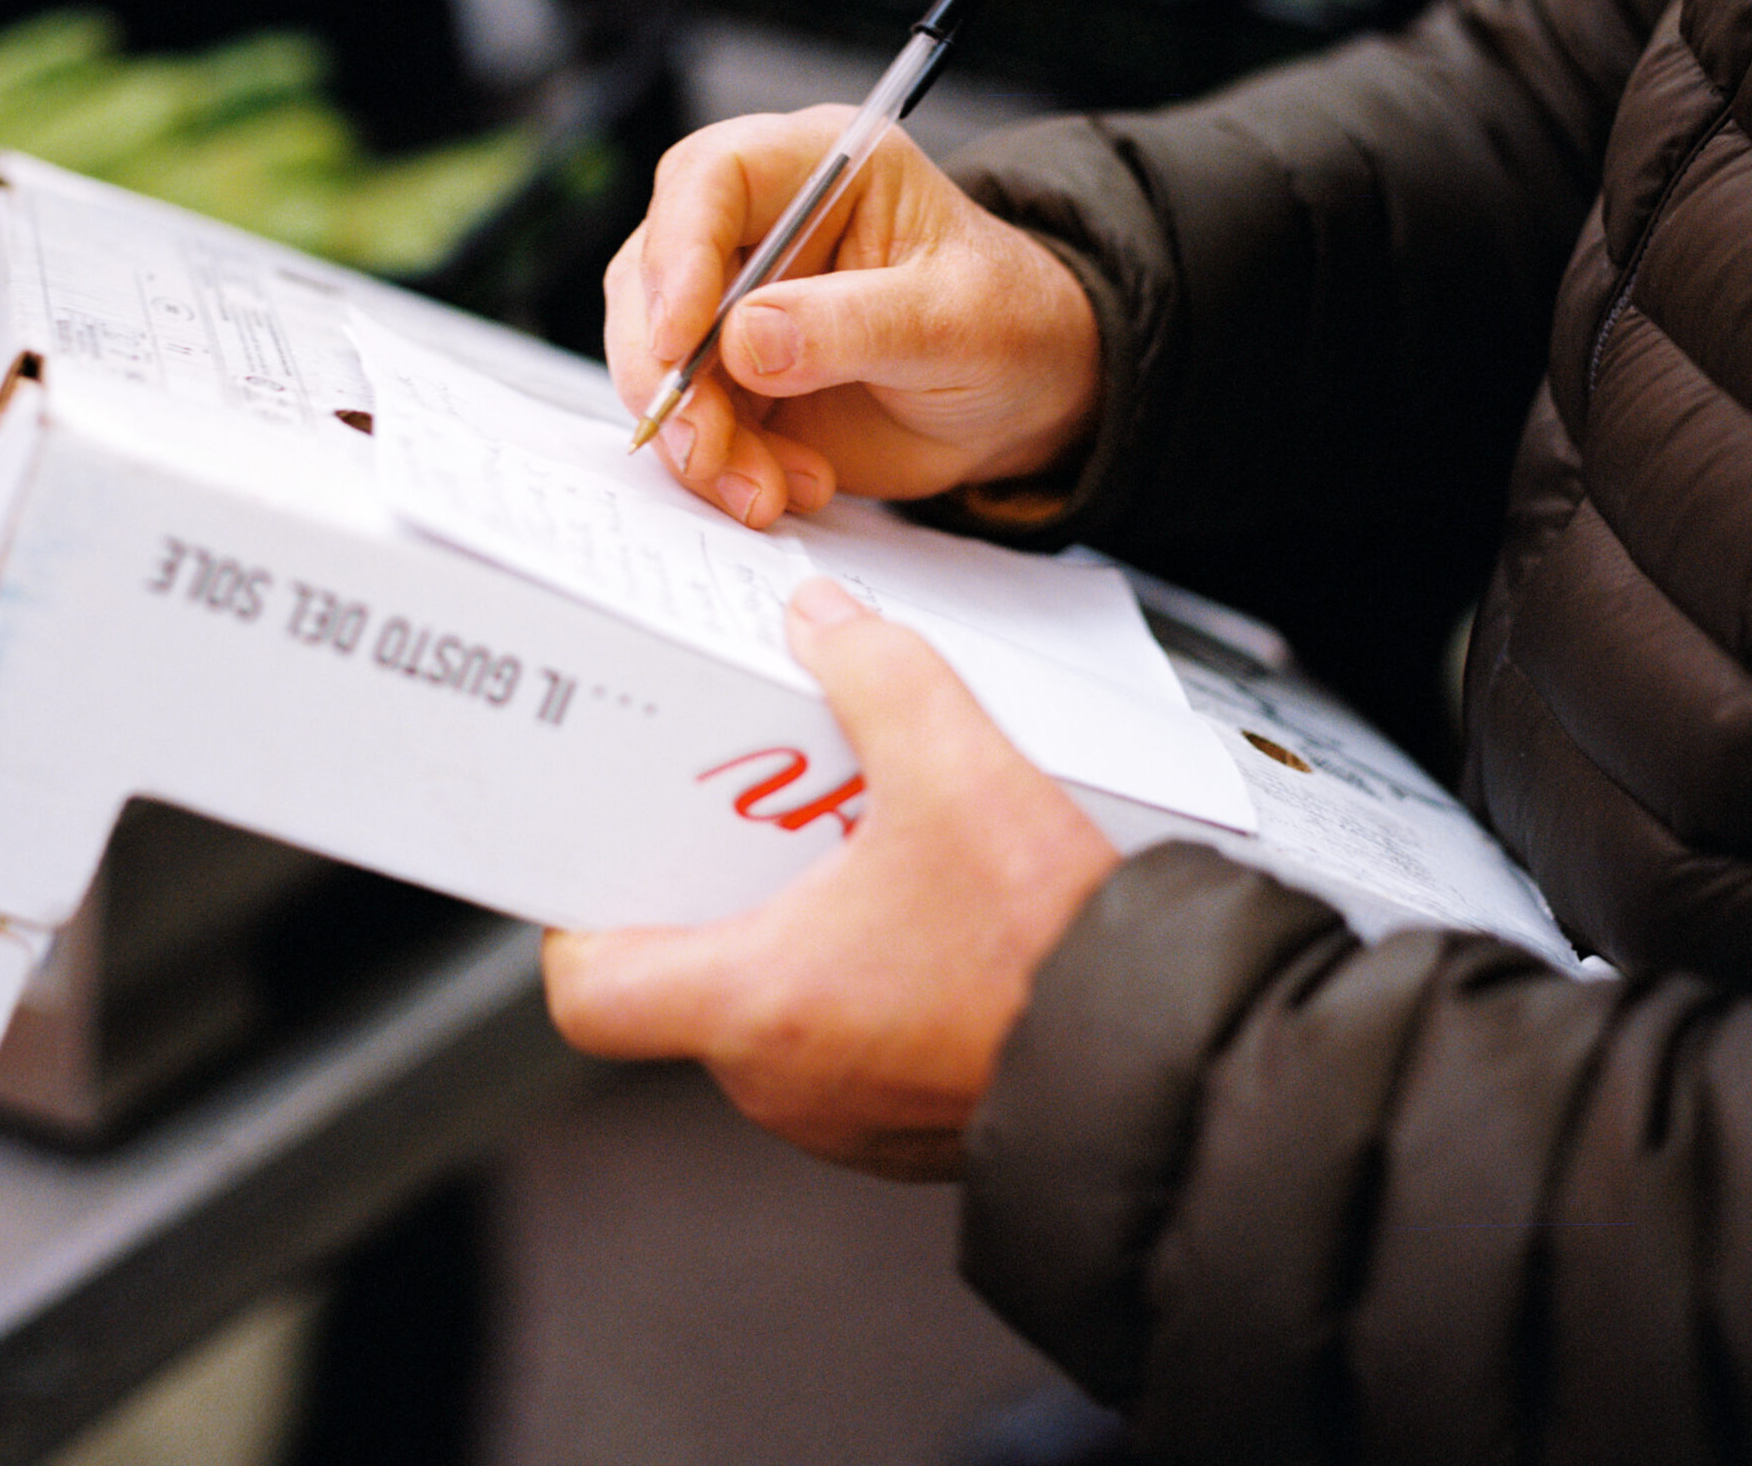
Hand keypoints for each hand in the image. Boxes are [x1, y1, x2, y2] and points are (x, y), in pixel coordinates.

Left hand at [543, 577, 1119, 1180]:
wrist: (1170, 1058)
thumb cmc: (1054, 949)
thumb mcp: (959, 770)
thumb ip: (877, 673)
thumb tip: (823, 620)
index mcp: (756, 1006)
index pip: (589, 990)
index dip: (582, 918)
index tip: (613, 858)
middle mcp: (782, 1084)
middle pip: (689, 980)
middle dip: (722, 890)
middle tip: (762, 814)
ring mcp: (845, 1121)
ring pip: (774, 1018)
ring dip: (801, 937)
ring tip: (856, 853)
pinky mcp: (911, 1130)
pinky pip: (848, 1051)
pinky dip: (866, 986)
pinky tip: (928, 916)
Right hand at [605, 108, 1100, 528]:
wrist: (1022, 397)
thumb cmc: (1008, 324)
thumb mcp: (954, 322)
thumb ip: (856, 325)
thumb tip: (748, 338)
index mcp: (820, 167)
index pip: (712, 178)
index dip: (678, 253)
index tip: (683, 341)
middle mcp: (760, 226)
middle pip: (652, 274)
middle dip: (667, 372)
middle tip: (708, 444)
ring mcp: (736, 302)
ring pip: (655, 358)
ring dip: (695, 435)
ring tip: (766, 488)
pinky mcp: (732, 376)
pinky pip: (687, 419)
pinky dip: (717, 465)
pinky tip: (784, 487)